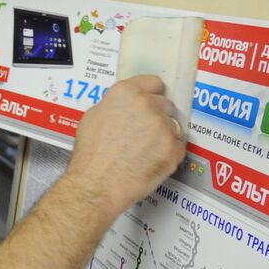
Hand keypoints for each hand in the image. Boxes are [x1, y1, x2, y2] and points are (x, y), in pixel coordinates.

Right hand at [63, 75, 186, 219]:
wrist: (97, 185)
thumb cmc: (91, 157)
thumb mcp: (93, 117)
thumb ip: (115, 104)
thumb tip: (125, 105)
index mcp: (126, 93)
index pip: (154, 83)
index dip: (152, 94)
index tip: (152, 102)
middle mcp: (147, 105)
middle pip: (166, 105)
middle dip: (158, 118)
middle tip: (144, 134)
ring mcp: (163, 127)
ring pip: (173, 127)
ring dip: (164, 137)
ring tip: (145, 152)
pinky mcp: (173, 148)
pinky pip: (178, 148)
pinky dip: (168, 155)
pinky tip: (151, 162)